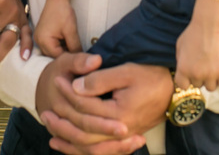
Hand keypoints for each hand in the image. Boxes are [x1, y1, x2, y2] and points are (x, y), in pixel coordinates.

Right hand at [35, 0, 81, 56]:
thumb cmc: (63, 12)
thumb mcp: (71, 31)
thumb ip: (75, 47)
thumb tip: (82, 59)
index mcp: (43, 41)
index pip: (57, 57)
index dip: (70, 59)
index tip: (81, 59)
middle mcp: (38, 42)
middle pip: (54, 56)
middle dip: (66, 55)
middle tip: (79, 54)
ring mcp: (39, 39)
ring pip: (53, 52)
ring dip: (63, 50)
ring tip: (74, 47)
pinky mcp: (42, 36)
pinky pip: (52, 46)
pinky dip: (60, 46)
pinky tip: (68, 42)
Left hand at [39, 58, 172, 153]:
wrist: (174, 89)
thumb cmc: (151, 75)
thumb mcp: (126, 71)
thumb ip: (100, 79)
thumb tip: (76, 86)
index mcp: (120, 114)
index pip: (86, 107)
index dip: (69, 92)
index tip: (56, 80)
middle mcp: (120, 130)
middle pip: (84, 132)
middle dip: (62, 121)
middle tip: (44, 110)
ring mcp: (122, 136)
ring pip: (89, 145)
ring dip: (67, 138)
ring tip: (50, 128)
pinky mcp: (123, 137)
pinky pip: (98, 150)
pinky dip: (79, 148)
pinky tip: (64, 144)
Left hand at [175, 20, 218, 90]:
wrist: (209, 25)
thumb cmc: (193, 32)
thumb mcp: (179, 46)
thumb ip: (180, 60)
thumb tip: (183, 70)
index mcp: (182, 69)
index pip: (182, 85)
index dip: (187, 80)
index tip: (191, 74)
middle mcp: (195, 74)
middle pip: (198, 85)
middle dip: (200, 77)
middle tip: (204, 64)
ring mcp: (209, 74)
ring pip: (211, 87)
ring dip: (212, 80)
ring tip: (213, 67)